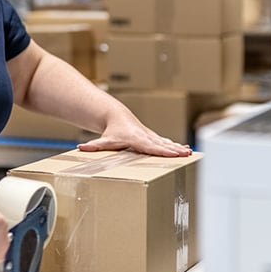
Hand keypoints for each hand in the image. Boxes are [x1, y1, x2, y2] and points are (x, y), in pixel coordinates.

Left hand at [77, 119, 191, 156]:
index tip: (173, 153)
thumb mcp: (103, 140)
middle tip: (186, 154)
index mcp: (136, 139)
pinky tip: (184, 150)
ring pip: (165, 143)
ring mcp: (150, 136)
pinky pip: (165, 143)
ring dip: (177, 148)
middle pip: (161, 144)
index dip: (162, 150)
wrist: (116, 117)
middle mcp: (145, 137)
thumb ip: (94, 146)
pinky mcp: (152, 137)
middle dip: (174, 150)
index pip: (151, 146)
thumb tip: (81, 148)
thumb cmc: (111, 131)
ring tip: (189, 153)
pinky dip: (174, 146)